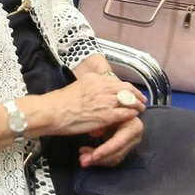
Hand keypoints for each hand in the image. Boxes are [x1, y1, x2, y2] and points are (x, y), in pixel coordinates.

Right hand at [30, 71, 144, 138]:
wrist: (53, 111)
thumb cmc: (59, 102)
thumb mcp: (77, 87)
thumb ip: (89, 88)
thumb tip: (95, 94)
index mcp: (94, 79)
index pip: (116, 81)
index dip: (125, 87)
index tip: (130, 91)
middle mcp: (103, 87)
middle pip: (126, 88)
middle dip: (135, 94)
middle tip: (141, 99)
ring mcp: (106, 101)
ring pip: (128, 100)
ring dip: (137, 104)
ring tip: (141, 108)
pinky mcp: (107, 115)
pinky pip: (125, 113)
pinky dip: (132, 113)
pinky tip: (135, 115)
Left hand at [79, 114, 143, 168]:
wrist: (122, 108)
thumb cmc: (113, 108)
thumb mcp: (109, 112)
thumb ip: (102, 123)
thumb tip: (93, 134)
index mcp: (133, 127)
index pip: (119, 142)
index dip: (106, 150)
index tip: (93, 156)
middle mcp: (134, 139)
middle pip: (116, 154)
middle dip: (99, 159)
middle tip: (82, 160)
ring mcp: (130, 146)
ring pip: (114, 159)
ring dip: (97, 161)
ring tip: (82, 158)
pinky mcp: (124, 150)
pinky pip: (112, 159)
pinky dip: (100, 160)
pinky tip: (88, 155)